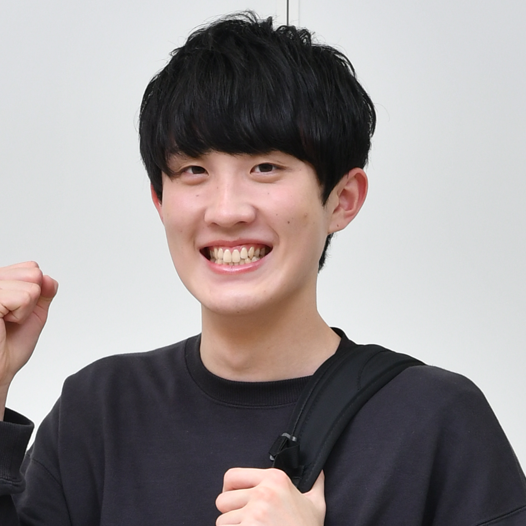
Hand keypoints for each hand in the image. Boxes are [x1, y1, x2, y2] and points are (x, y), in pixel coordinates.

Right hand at [0, 262, 57, 413]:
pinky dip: (21, 314)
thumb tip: (48, 277)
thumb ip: (43, 292)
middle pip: (33, 272)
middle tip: (9, 320)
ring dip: (25, 309)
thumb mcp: (32, 313)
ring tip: (4, 323)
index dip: (34, 292)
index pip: (31, 268)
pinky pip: (24, 296)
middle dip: (31, 300)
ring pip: (31, 284)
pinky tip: (3, 324)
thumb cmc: (7, 347)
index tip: (15, 312)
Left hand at [216, 468, 324, 525]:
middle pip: (222, 500)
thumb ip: (314, 484)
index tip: (236, 501)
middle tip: (244, 522)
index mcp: (275, 479)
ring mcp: (255, 513)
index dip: (230, 490)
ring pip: (222, 521)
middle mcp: (263, 492)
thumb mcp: (315, 504)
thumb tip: (318, 472)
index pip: (232, 476)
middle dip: (230, 514)